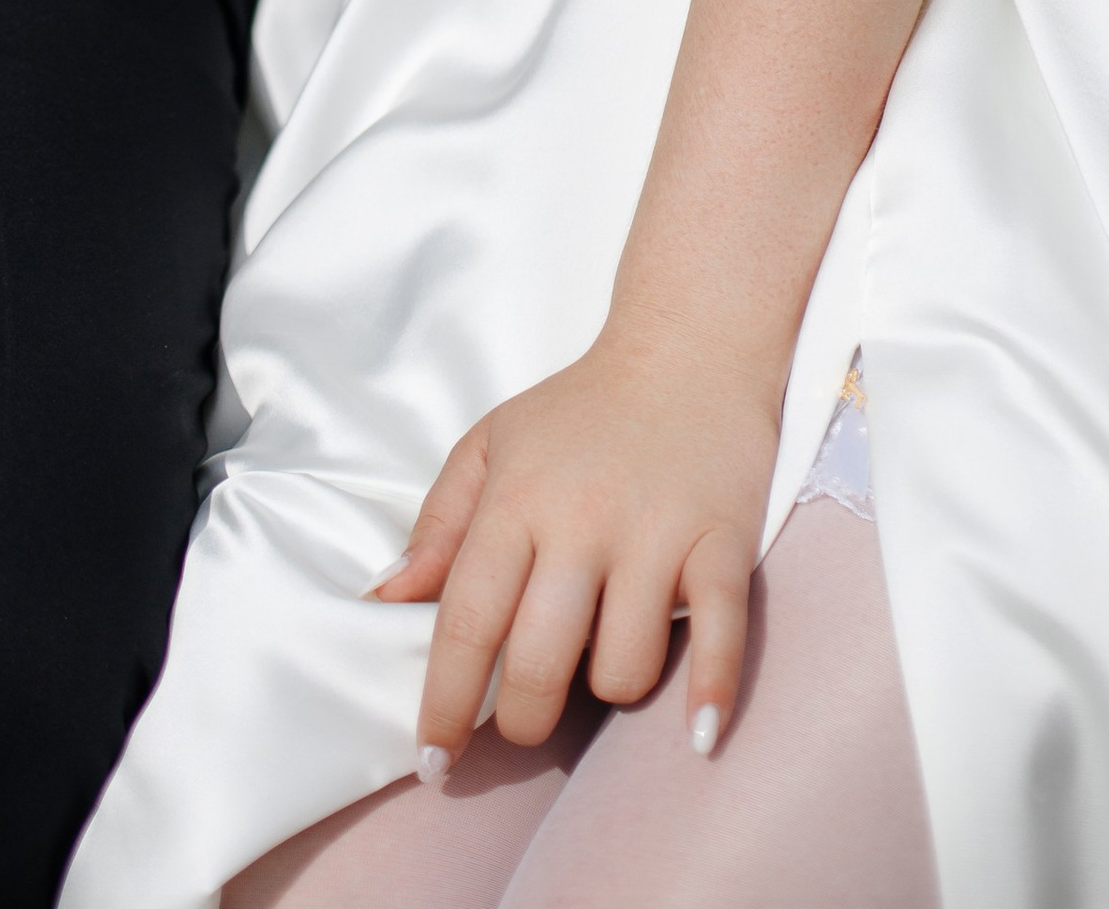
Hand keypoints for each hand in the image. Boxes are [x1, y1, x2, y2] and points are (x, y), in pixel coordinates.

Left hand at [373, 327, 778, 773]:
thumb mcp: (492, 446)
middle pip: (539, 663)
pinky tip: (695, 734)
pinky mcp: (722, 542)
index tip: (431, 763)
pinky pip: (716, 635)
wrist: (688, 345)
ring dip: (609, 688)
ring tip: (607, 653)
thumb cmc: (580, 411)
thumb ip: (438, 527)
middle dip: (522, 720)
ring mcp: (655, 534)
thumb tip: (386, 605)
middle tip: (523, 719)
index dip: (443, 703)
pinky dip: (708, 691)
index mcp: (516, 500)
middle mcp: (581, 521)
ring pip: (622, 669)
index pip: (465, 621)